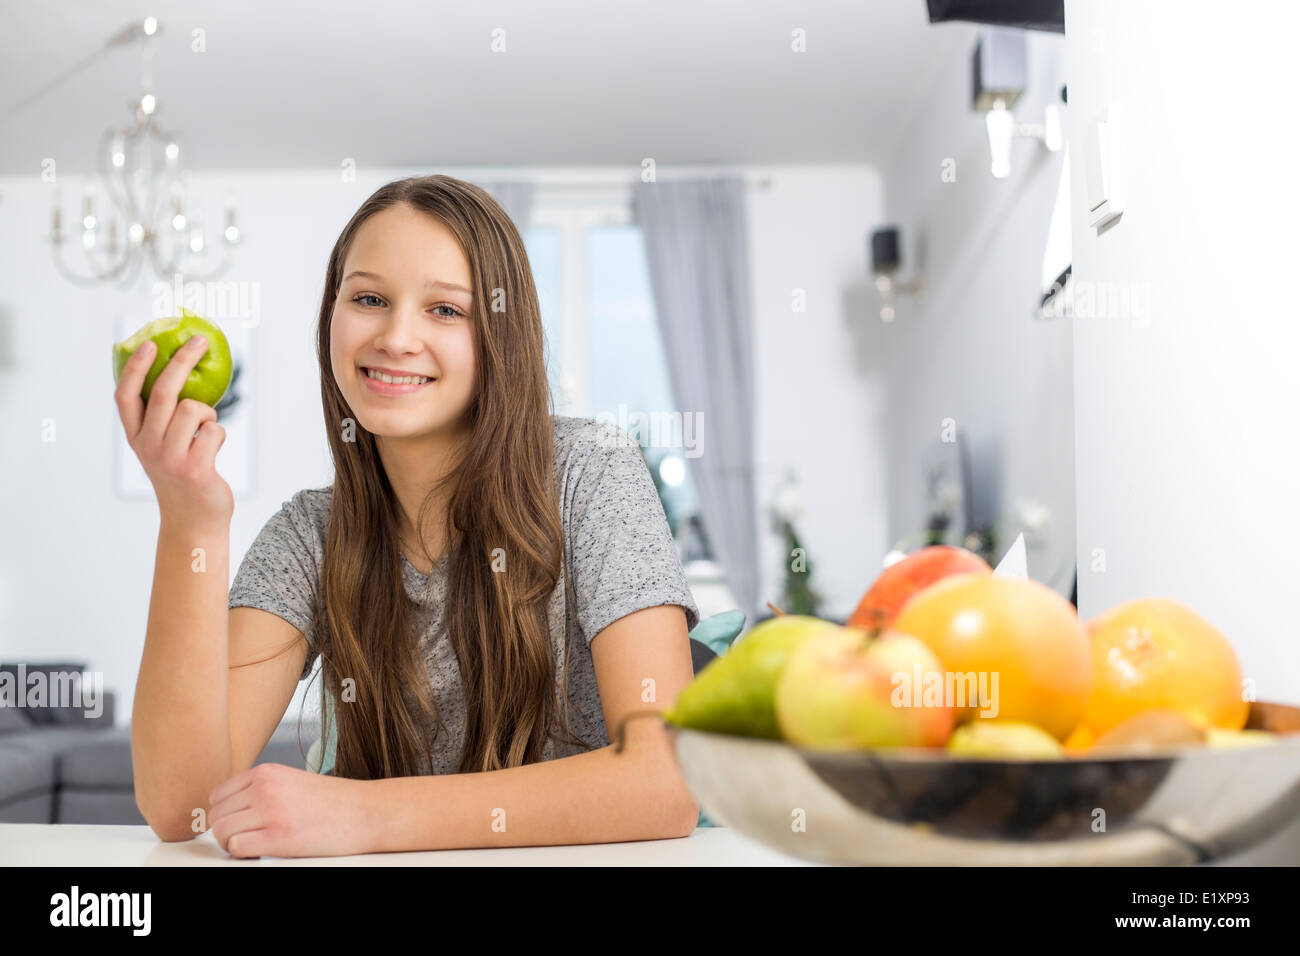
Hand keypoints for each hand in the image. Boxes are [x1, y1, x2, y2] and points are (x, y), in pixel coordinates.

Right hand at [114, 334, 233, 525]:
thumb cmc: (183, 476)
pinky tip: (212, 450)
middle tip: (199, 341)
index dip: (135, 367)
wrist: (193, 521)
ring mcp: (170, 457)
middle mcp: (147, 445)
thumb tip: (181, 373)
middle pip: (163, 392)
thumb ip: (163, 419)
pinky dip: (220, 434)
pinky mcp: (195, 468)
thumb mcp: (163, 447)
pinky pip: (215, 431)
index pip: (125, 396)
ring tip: (205, 432)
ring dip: (208, 414)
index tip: (149, 343)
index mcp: (135, 437)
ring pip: (193, 408)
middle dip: (182, 360)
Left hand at [208, 763, 376, 858]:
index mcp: (267, 772)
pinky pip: (237, 848)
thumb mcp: (293, 781)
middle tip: (246, 837)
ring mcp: (271, 811)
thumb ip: (263, 789)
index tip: (237, 823)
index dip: (225, 814)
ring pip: (221, 832)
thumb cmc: (334, 801)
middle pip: (216, 815)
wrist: (366, 812)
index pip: (217, 795)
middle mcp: (265, 788)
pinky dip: (243, 853)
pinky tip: (262, 851)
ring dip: (232, 843)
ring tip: (254, 844)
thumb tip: (233, 811)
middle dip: (226, 830)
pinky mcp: (279, 837)